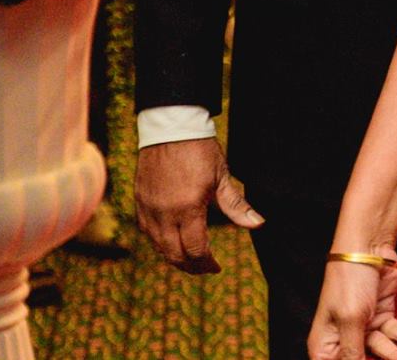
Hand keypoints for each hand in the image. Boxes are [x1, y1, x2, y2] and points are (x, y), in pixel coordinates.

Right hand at [136, 137, 262, 273]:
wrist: (171, 128)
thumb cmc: (200, 150)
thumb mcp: (222, 177)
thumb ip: (237, 205)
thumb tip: (258, 224)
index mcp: (188, 208)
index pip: (195, 249)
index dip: (207, 263)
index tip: (216, 267)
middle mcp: (165, 214)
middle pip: (174, 255)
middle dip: (191, 267)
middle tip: (205, 269)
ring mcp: (148, 209)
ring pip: (158, 247)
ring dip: (174, 257)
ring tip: (191, 259)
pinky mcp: (139, 203)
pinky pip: (147, 232)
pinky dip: (160, 243)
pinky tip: (172, 241)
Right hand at [310, 255, 396, 359]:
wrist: (368, 248)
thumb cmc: (349, 282)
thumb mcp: (350, 320)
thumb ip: (352, 352)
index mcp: (324, 345)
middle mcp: (342, 339)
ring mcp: (363, 327)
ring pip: (379, 349)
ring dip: (393, 353)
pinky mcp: (380, 316)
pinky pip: (391, 332)